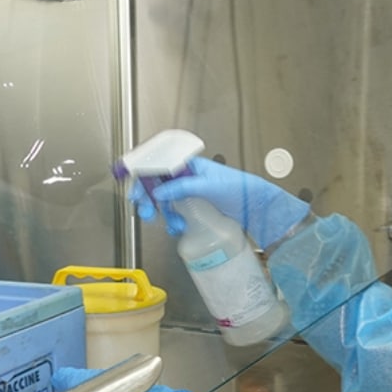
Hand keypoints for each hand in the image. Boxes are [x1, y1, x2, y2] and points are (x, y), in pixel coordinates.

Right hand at [131, 157, 309, 248]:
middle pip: (156, 184)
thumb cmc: (238, 188)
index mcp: (188, 164)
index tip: (134, 192)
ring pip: (164, 200)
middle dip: (148, 199)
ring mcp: (188, 190)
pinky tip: (177, 228)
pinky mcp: (193, 205)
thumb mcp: (209, 187)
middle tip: (145, 213)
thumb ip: (182, 187)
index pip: (158, 166)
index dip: (143, 177)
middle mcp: (185, 175)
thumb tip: (158, 191)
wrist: (256, 206)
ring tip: (172, 225)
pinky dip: (172, 220)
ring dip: (163, 213)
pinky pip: (175, 211)